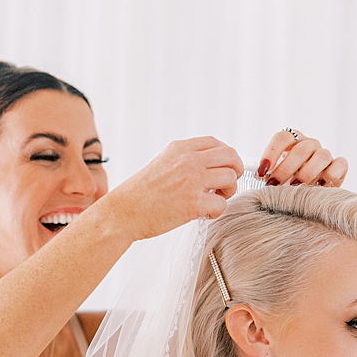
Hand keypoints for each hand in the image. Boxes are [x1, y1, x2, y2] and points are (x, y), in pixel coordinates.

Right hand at [100, 136, 243, 240]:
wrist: (122, 213)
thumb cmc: (139, 194)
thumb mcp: (161, 164)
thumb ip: (185, 160)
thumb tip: (211, 165)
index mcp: (179, 149)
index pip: (217, 143)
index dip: (226, 157)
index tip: (224, 168)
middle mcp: (188, 160)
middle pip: (231, 157)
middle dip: (234, 171)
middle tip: (225, 185)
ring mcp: (192, 181)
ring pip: (231, 179)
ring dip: (227, 191)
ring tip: (212, 199)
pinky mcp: (194, 203)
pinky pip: (222, 204)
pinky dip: (217, 211)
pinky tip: (204, 214)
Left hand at [257, 129, 347, 186]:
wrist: (308, 195)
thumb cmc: (285, 184)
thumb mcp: (272, 176)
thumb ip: (264, 173)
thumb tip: (249, 178)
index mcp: (291, 142)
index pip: (282, 137)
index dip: (272, 153)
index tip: (262, 171)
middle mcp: (309, 145)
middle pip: (301, 149)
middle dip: (286, 169)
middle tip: (275, 185)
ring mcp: (325, 154)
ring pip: (321, 156)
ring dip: (307, 173)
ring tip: (296, 188)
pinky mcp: (339, 166)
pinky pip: (340, 164)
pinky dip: (330, 175)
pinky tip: (319, 187)